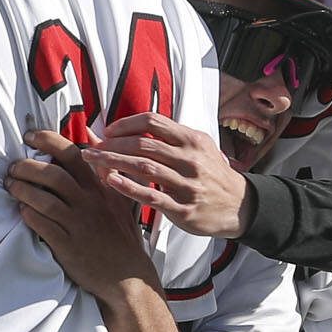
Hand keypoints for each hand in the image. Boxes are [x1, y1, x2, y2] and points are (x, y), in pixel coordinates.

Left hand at [7, 129, 162, 298]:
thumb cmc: (119, 234)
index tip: (30, 136)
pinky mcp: (68, 246)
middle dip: (27, 166)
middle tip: (13, 167)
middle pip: (53, 175)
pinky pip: (42, 225)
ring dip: (22, 189)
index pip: (73, 154)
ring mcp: (78, 225)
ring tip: (10, 185)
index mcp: (100, 188)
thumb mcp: (119, 197)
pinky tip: (21, 210)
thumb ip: (104, 166)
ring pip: (44, 199)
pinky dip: (28, 214)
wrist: (126, 276)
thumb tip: (91, 135)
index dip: (48, 141)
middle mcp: (89, 203)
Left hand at [83, 113, 250, 237]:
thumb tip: (136, 127)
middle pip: (143, 144)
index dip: (126, 124)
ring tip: (92, 160)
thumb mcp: (200, 147)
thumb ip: (173, 137)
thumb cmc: (212, 173)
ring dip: (114, 162)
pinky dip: (129, 188)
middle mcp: (190, 160)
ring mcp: (187, 185)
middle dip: (112, 144)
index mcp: (192, 140)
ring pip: (144, 168)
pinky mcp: (184, 209)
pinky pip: (152, 196)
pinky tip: (111, 181)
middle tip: (91, 147)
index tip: (108, 131)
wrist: (240, 205)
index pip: (153, 122)